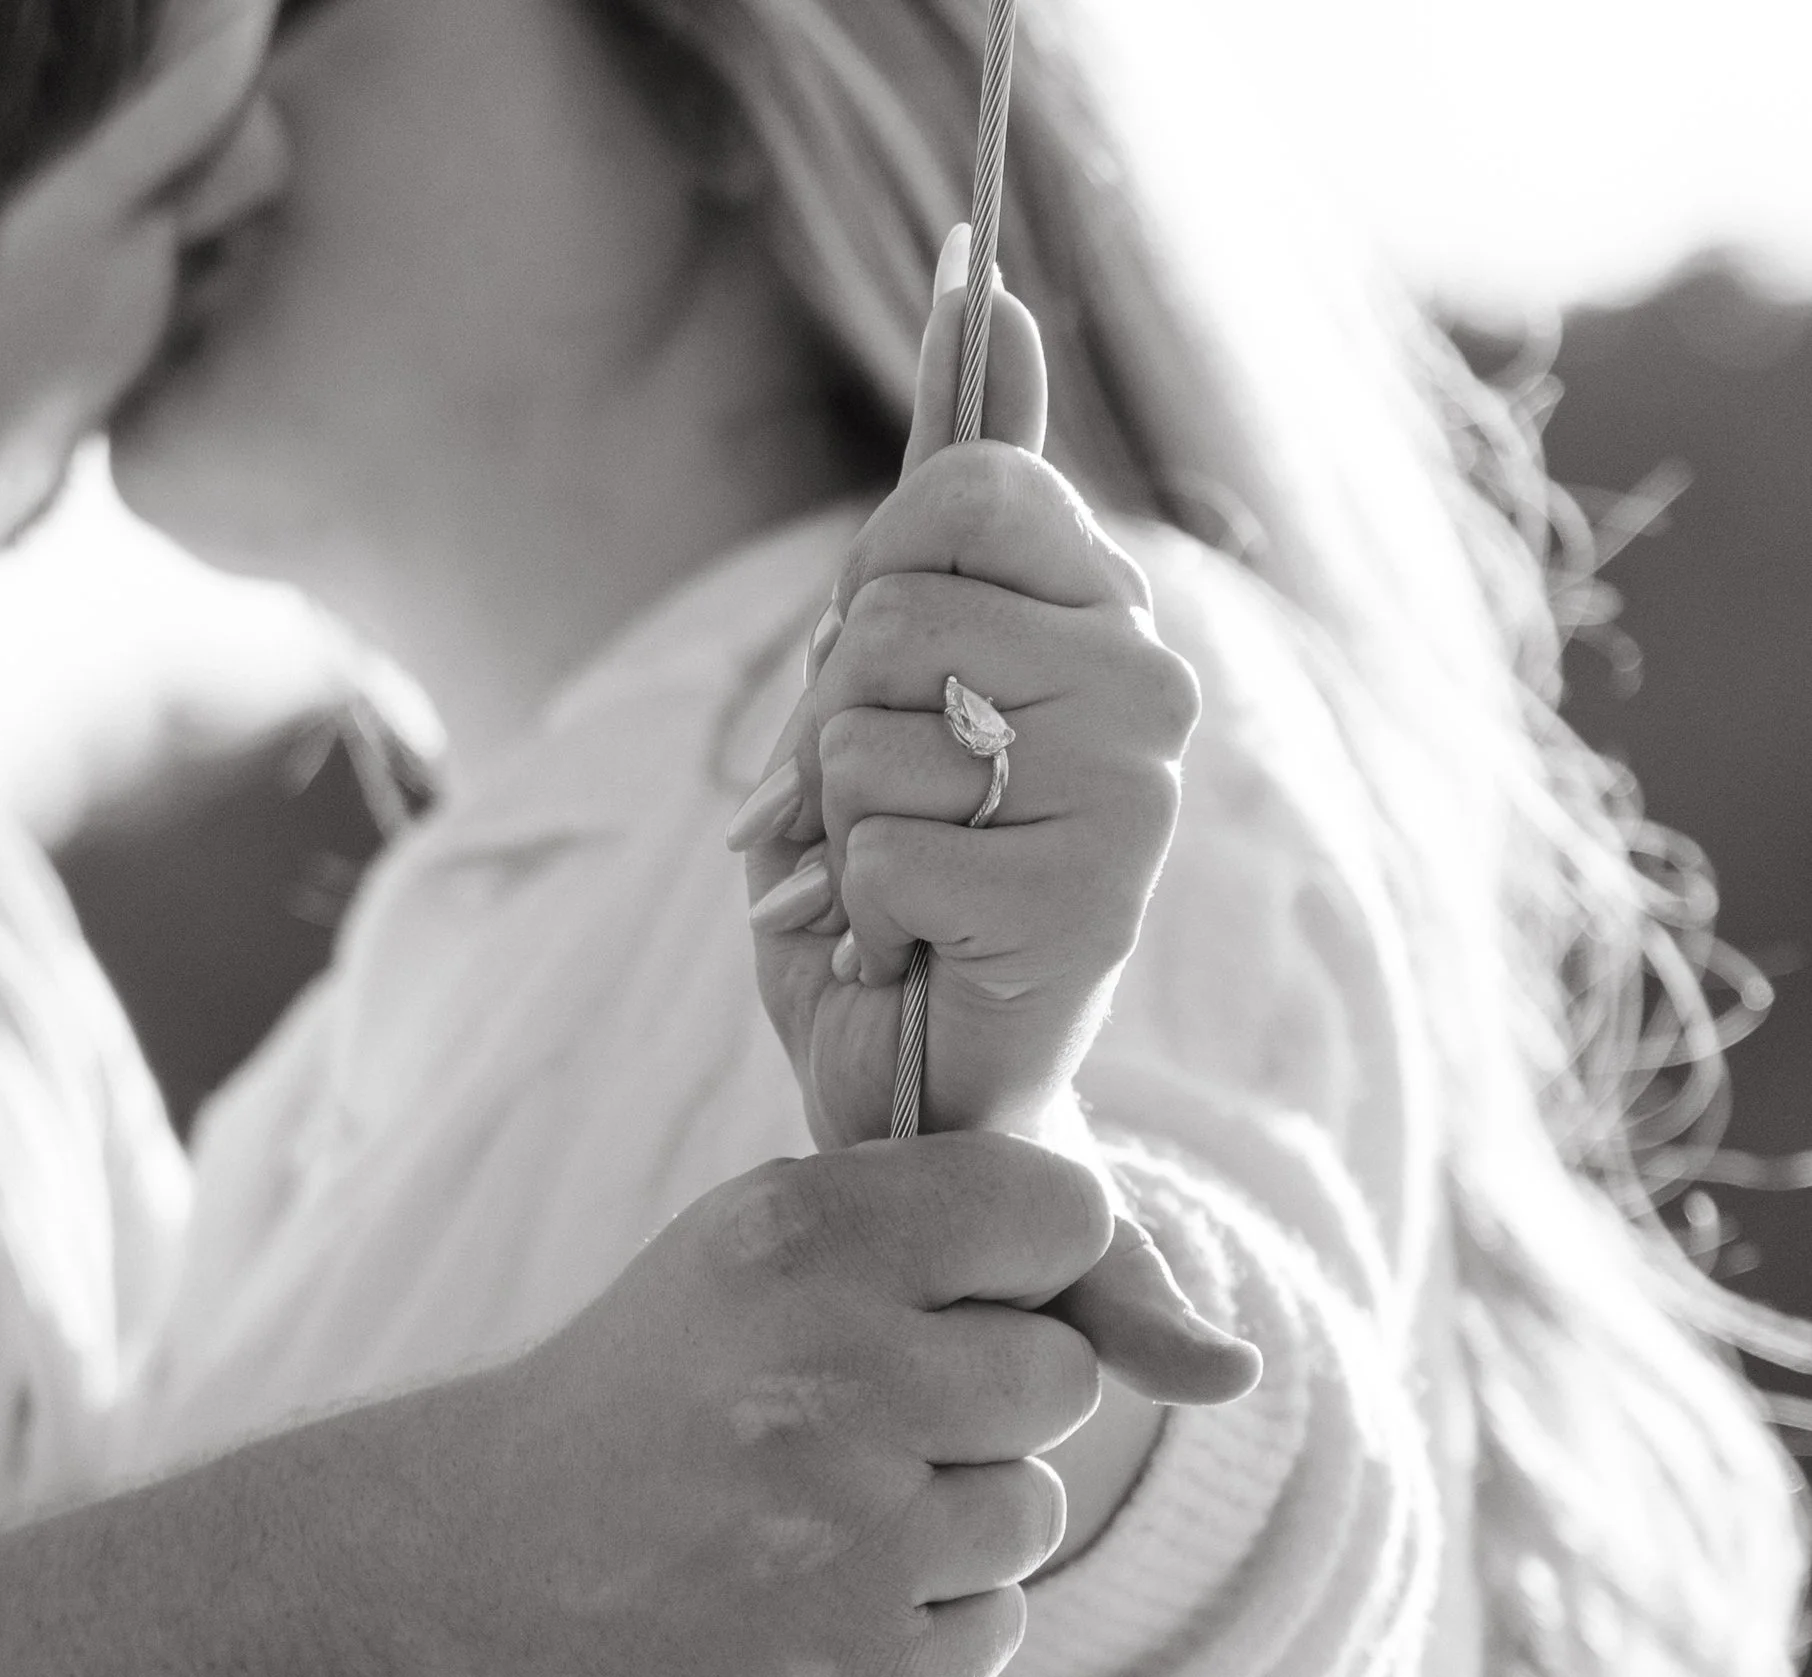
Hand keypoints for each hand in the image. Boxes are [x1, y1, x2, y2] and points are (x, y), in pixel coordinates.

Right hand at [464, 1128, 1128, 1676]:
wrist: (510, 1558)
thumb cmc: (677, 1378)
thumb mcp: (768, 1243)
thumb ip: (948, 1227)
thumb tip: (1189, 1326)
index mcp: (803, 1241)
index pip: (1059, 1215)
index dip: (1025, 1260)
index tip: (962, 1292)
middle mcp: (825, 1383)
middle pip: (1061, 1376)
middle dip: (990, 1398)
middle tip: (869, 1419)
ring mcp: (839, 1544)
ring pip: (1031, 1513)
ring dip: (956, 1517)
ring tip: (827, 1513)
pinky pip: (994, 1628)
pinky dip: (928, 1619)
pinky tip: (820, 1592)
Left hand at [739, 266, 1199, 1160]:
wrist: (931, 1094)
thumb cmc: (904, 885)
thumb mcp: (898, 675)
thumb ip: (941, 510)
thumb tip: (978, 278)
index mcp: (1105, 615)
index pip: (955, 492)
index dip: (868, 593)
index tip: (883, 681)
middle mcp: (1146, 689)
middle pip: (892, 610)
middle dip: (833, 722)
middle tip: (875, 810)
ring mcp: (1129, 799)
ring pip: (876, 733)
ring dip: (840, 826)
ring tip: (899, 891)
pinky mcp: (1082, 908)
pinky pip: (880, 847)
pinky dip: (858, 912)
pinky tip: (916, 951)